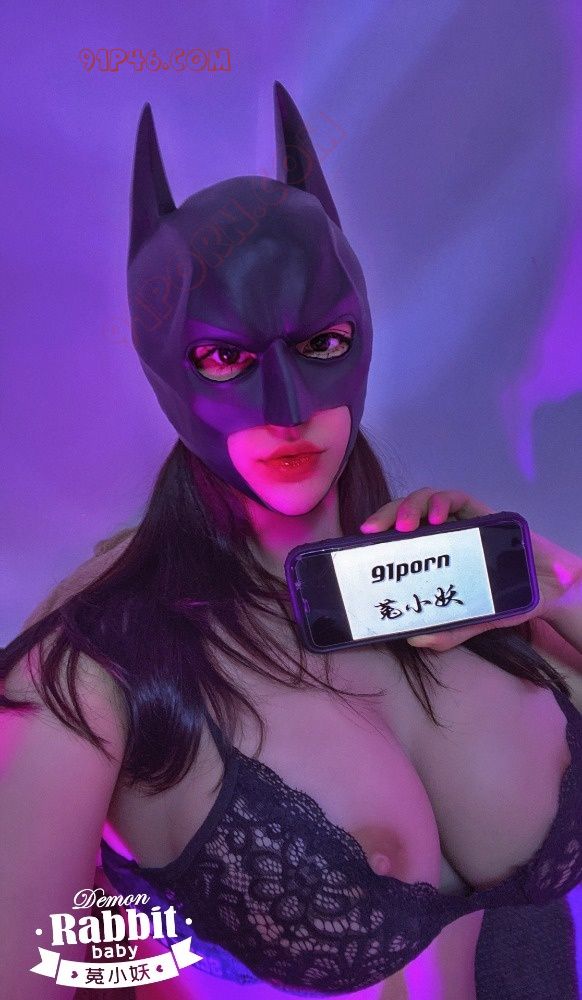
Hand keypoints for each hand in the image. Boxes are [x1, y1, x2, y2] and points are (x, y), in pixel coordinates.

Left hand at [359, 487, 581, 650]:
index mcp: (431, 552)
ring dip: (410, 505)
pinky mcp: (480, 511)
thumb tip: (415, 641)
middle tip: (372, 530)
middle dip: (385, 514)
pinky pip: (456, 496)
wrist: (548, 591)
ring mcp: (460, 519)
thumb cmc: (505, 598)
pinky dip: (443, 502)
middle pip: (405, 511)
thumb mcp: (471, 619)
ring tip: (404, 525)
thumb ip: (447, 631)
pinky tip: (438, 516)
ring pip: (426, 498)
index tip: (359, 541)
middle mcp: (442, 532)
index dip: (377, 533)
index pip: (396, 533)